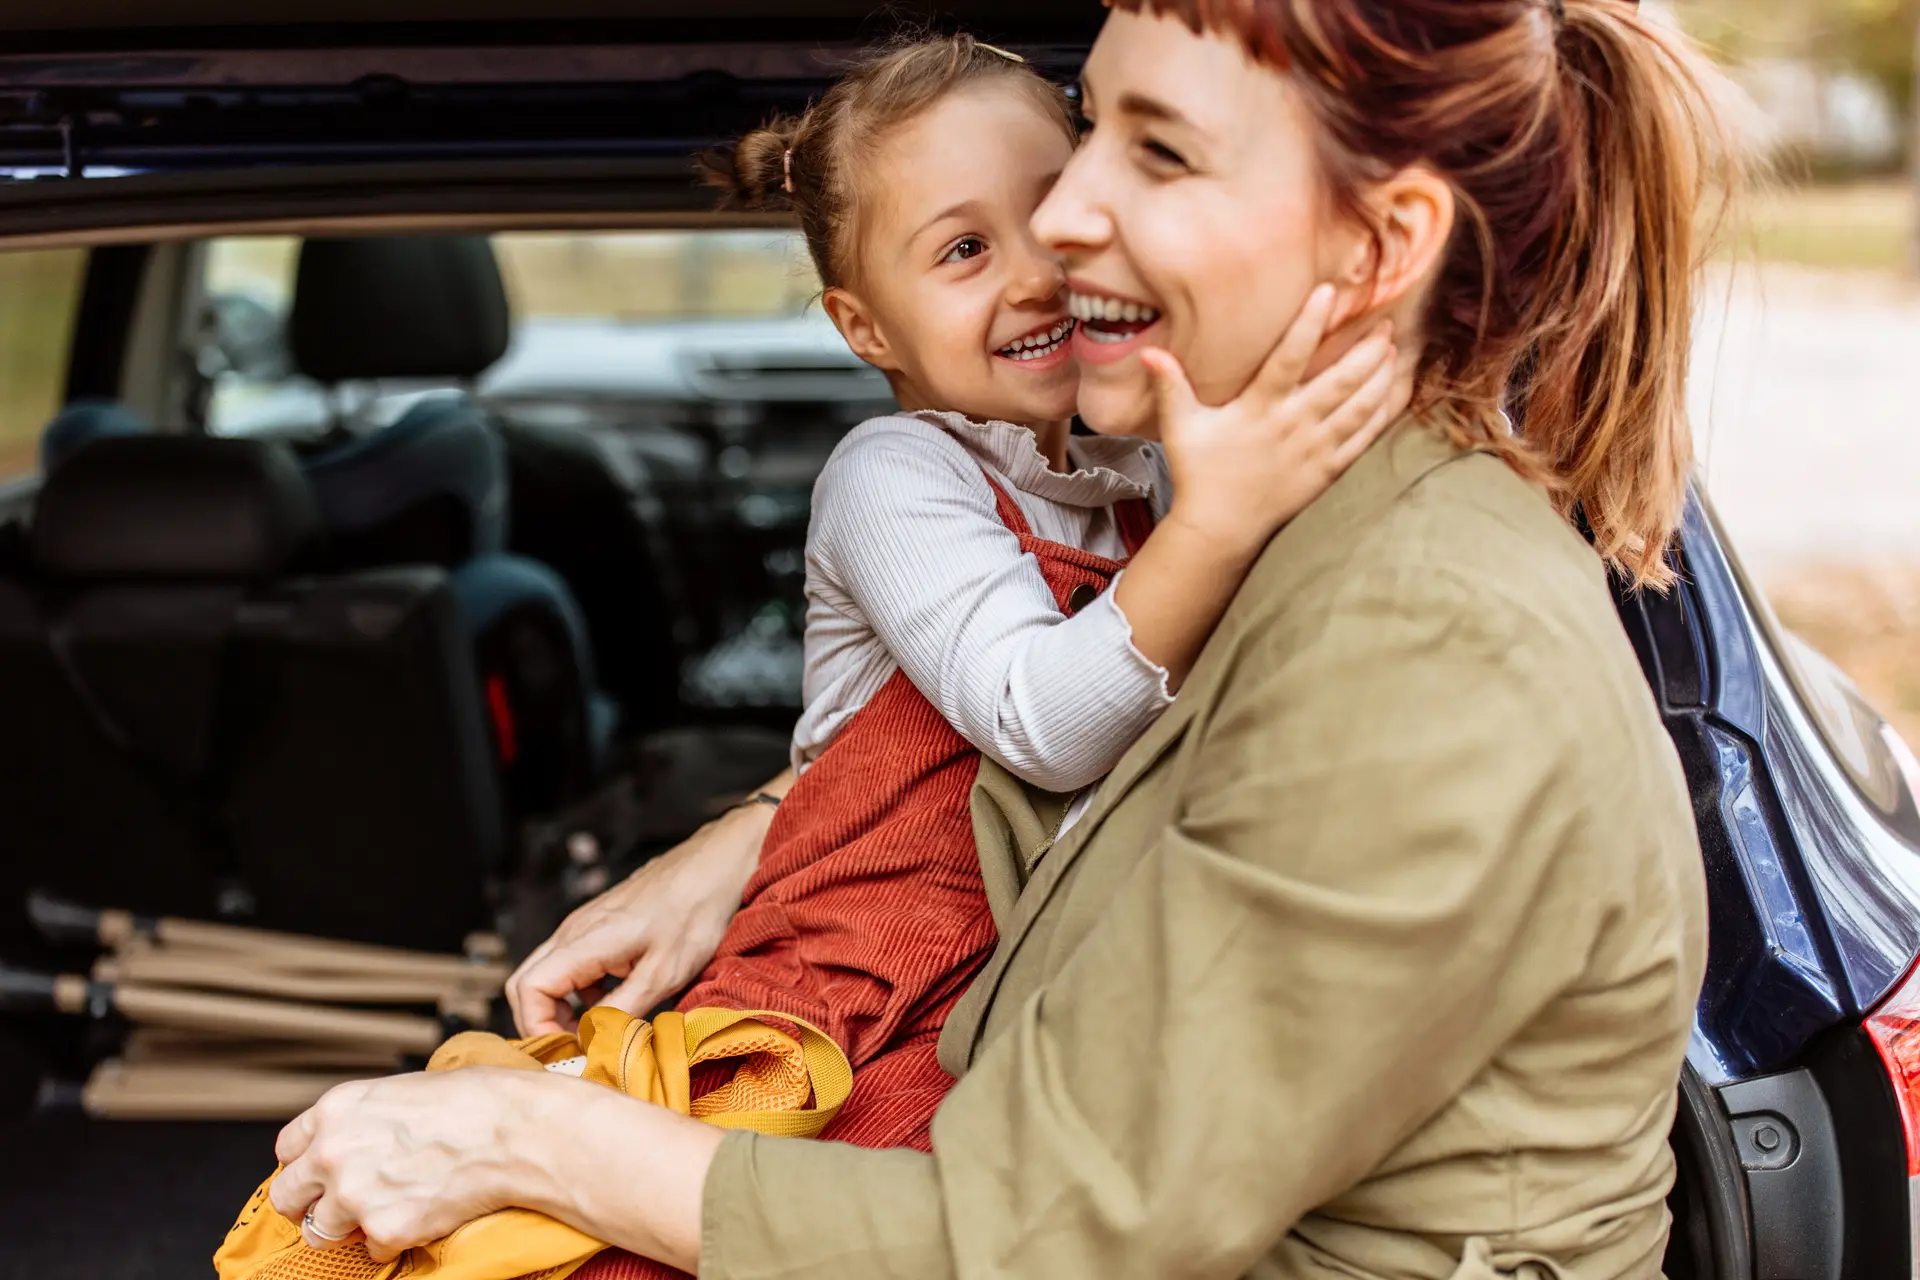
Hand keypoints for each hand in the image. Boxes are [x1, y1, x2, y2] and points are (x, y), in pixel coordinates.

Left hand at [273, 1068, 720, 1271]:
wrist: (516, 1131)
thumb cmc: (478, 1100)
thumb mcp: (407, 1089)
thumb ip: (369, 1116)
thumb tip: (364, 1136)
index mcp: (338, 1109)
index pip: (287, 1148)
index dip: (309, 1161)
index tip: (326, 1171)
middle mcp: (334, 1152)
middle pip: (286, 1195)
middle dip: (311, 1202)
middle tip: (344, 1202)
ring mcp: (355, 1195)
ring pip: (320, 1231)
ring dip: (349, 1226)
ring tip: (388, 1211)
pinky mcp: (385, 1229)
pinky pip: (371, 1250)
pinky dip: (394, 1239)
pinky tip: (423, 1214)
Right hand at [506, 795, 776, 1034]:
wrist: (716, 865)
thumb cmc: (695, 913)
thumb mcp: (662, 974)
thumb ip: (621, 1011)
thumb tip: (591, 1043)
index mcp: (583, 941)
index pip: (528, 990)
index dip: (539, 1028)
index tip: (570, 1053)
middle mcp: (573, 931)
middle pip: (526, 983)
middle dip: (543, 1023)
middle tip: (576, 1050)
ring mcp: (585, 926)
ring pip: (548, 974)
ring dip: (561, 1010)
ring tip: (595, 1035)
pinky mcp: (600, 927)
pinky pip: (572, 966)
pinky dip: (580, 994)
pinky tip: (612, 1007)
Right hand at [1146, 283, 1406, 557]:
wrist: (1221, 529)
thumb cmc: (1200, 475)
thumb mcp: (1180, 428)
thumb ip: (1171, 387)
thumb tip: (1149, 353)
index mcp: (1260, 408)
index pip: (1289, 357)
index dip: (1310, 323)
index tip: (1329, 292)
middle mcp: (1293, 425)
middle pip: (1341, 380)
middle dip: (1367, 349)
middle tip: (1385, 322)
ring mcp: (1315, 449)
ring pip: (1360, 407)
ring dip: (1380, 376)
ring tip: (1394, 349)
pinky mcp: (1328, 470)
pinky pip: (1365, 438)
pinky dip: (1384, 413)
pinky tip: (1397, 392)